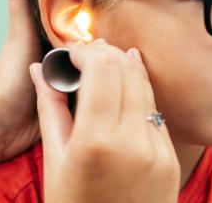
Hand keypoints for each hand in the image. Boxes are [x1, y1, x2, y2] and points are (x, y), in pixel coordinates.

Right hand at [30, 39, 179, 202]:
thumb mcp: (54, 160)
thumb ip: (50, 108)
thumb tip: (41, 70)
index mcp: (97, 140)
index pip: (101, 67)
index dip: (85, 51)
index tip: (71, 52)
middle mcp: (132, 140)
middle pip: (125, 68)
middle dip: (104, 53)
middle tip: (86, 55)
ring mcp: (157, 150)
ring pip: (144, 86)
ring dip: (124, 68)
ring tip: (103, 67)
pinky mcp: (170, 158)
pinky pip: (155, 112)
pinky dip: (138, 95)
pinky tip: (123, 94)